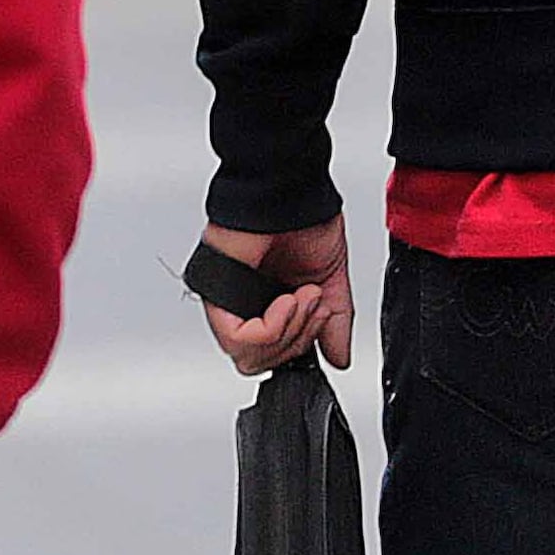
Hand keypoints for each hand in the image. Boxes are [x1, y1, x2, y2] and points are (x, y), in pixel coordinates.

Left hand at [199, 220, 358, 373]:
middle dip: (300, 340)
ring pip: (248, 356)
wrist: (289, 192)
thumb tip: (339, 358)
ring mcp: (227, 303)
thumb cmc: (302, 222)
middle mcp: (244, 308)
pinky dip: (270, 327)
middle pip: (263, 362)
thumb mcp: (330, 281)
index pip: (275, 356)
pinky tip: (286, 301)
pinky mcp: (216, 295)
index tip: (323, 322)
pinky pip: (236, 337)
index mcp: (268, 306)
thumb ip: (334, 323)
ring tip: (303, 297)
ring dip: (289, 332)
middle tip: (316, 307)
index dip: (303, 348)